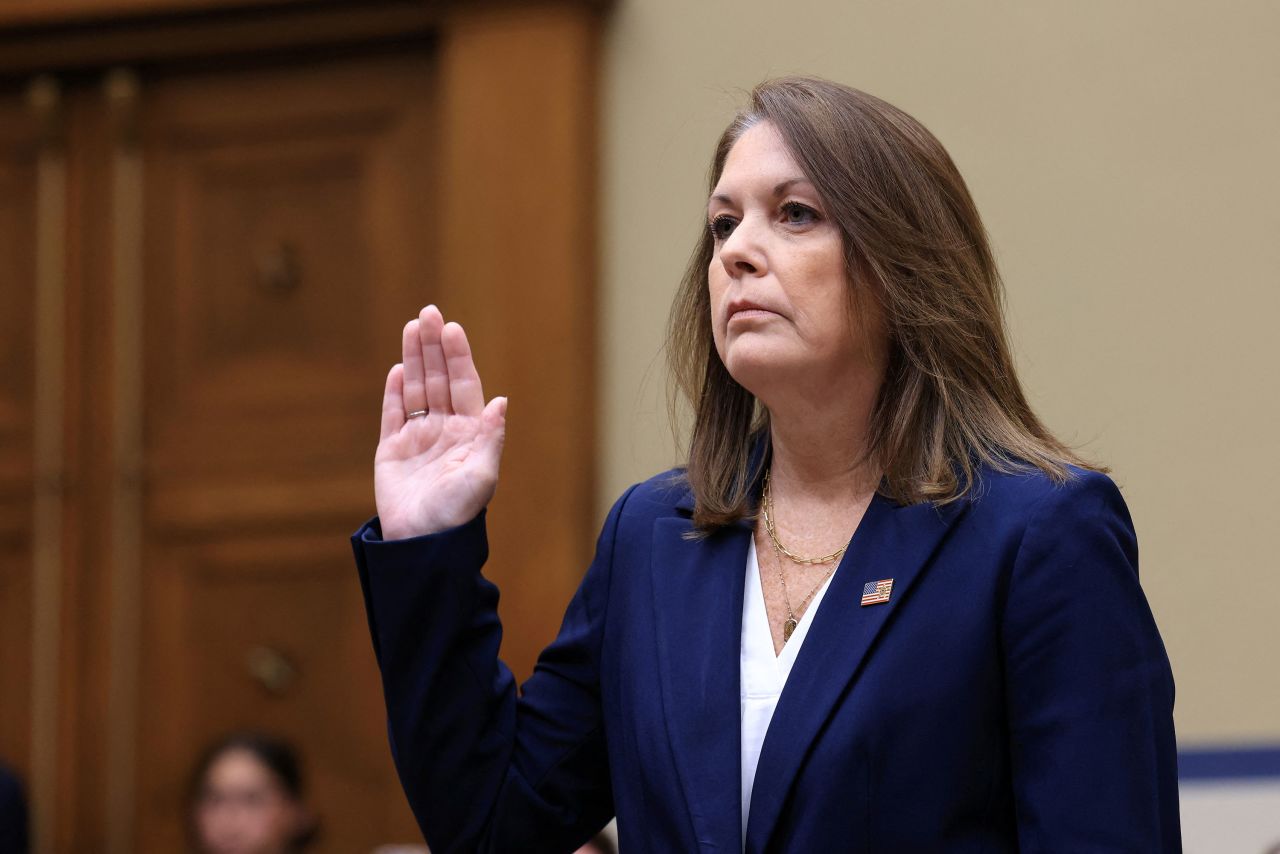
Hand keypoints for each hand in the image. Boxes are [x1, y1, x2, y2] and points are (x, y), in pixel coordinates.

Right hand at [374, 305, 506, 539]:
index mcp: (469, 433)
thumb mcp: (482, 475)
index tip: (452, 328)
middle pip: (437, 379)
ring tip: (412, 326)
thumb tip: (502, 400)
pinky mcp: (391, 450)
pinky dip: (394, 391)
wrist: (423, 542)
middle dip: (433, 346)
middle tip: (428, 312)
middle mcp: (444, 429)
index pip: (464, 385)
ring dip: (414, 358)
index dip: (458, 356)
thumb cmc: (458, 513)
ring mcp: (417, 438)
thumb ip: (490, 436)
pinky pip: (392, 414)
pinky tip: (398, 368)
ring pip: (415, 389)